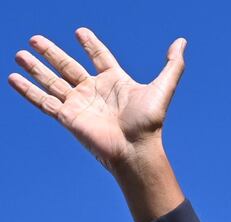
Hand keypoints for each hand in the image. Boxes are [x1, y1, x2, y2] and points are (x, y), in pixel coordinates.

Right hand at [8, 27, 185, 171]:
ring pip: (52, 81)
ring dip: (35, 68)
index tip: (80, 32)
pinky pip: (43, 101)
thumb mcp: (162, 88)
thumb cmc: (149, 122)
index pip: (100, 57)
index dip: (91, 45)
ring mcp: (80, 104)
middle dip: (52, 53)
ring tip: (19, 53)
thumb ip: (172, 65)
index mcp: (115, 82)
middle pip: (68, 67)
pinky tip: (12, 78)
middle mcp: (95, 91)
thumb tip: (182, 42)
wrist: (135, 149)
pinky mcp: (67, 117)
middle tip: (35, 39)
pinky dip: (27, 90)